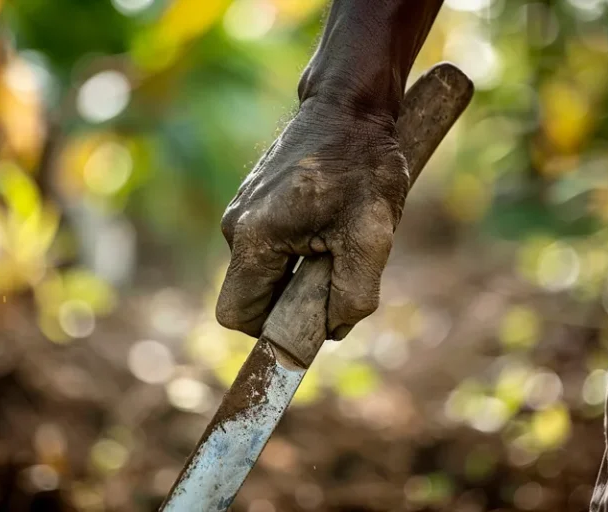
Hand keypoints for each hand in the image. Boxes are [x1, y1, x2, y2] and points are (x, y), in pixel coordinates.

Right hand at [216, 98, 408, 339]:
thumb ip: (352, 295)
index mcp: (252, 238)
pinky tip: (331, 222)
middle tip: (337, 267)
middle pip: (254, 296)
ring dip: (303, 273)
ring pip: (267, 272)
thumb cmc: (363, 164)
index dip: (272, 331)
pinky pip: (273, 249)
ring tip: (339, 237)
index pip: (237, 316)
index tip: (313, 315)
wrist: (351, 105)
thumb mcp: (371, 235)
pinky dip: (302, 251)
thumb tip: (330, 329)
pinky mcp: (257, 203)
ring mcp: (242, 212)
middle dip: (295, 301)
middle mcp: (235, 227)